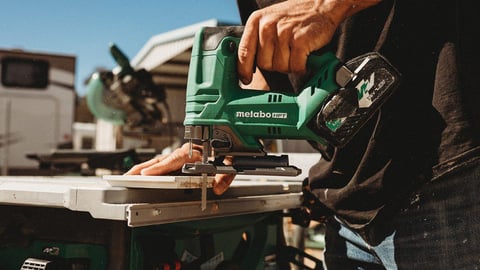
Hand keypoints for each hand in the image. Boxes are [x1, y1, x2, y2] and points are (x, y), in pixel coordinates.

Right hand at [124, 143, 235, 194]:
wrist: (232, 136)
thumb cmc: (230, 148)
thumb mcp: (231, 162)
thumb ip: (225, 175)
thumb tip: (217, 188)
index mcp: (197, 149)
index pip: (175, 159)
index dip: (160, 167)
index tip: (146, 174)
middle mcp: (187, 150)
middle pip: (162, 160)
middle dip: (143, 168)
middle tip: (127, 177)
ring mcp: (183, 153)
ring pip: (161, 161)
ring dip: (144, 168)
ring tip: (129, 178)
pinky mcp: (182, 158)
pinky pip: (165, 163)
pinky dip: (152, 169)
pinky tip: (143, 176)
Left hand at [237, 0, 381, 83]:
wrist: (321, 5)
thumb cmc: (295, 16)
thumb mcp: (269, 22)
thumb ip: (257, 40)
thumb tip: (248, 64)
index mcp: (256, 21)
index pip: (244, 52)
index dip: (243, 70)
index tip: (245, 80)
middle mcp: (267, 26)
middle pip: (264, 64)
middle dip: (275, 65)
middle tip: (286, 55)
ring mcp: (284, 32)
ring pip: (280, 67)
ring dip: (290, 65)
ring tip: (295, 52)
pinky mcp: (300, 40)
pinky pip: (295, 66)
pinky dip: (301, 67)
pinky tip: (304, 57)